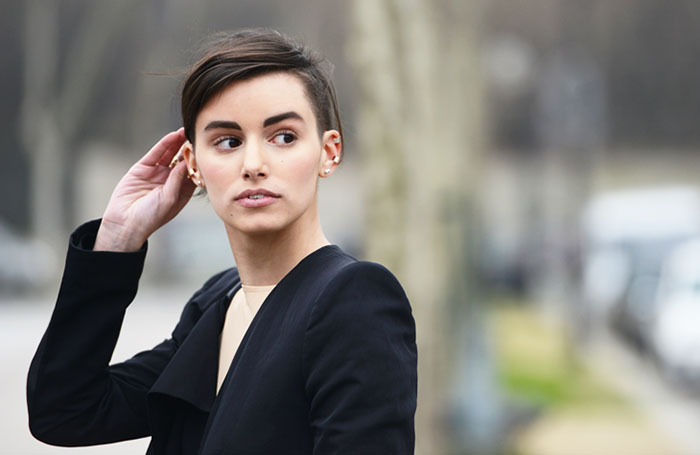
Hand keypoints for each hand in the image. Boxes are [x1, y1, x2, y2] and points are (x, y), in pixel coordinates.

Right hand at [94, 128, 195, 251]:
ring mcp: (157, 173)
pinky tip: (173, 136)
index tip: (207, 150)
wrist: (126, 222)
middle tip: (198, 136)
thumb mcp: (170, 198)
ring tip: (187, 131)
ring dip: (178, 143)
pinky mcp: (143, 168)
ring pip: (170, 155)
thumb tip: (187, 162)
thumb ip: (178, 179)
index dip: (199, 161)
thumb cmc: (151, 216)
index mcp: (181, 191)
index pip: (193, 172)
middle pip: (182, 161)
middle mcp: (170, 180)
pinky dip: (164, 144)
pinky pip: (156, 154)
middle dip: (189, 149)